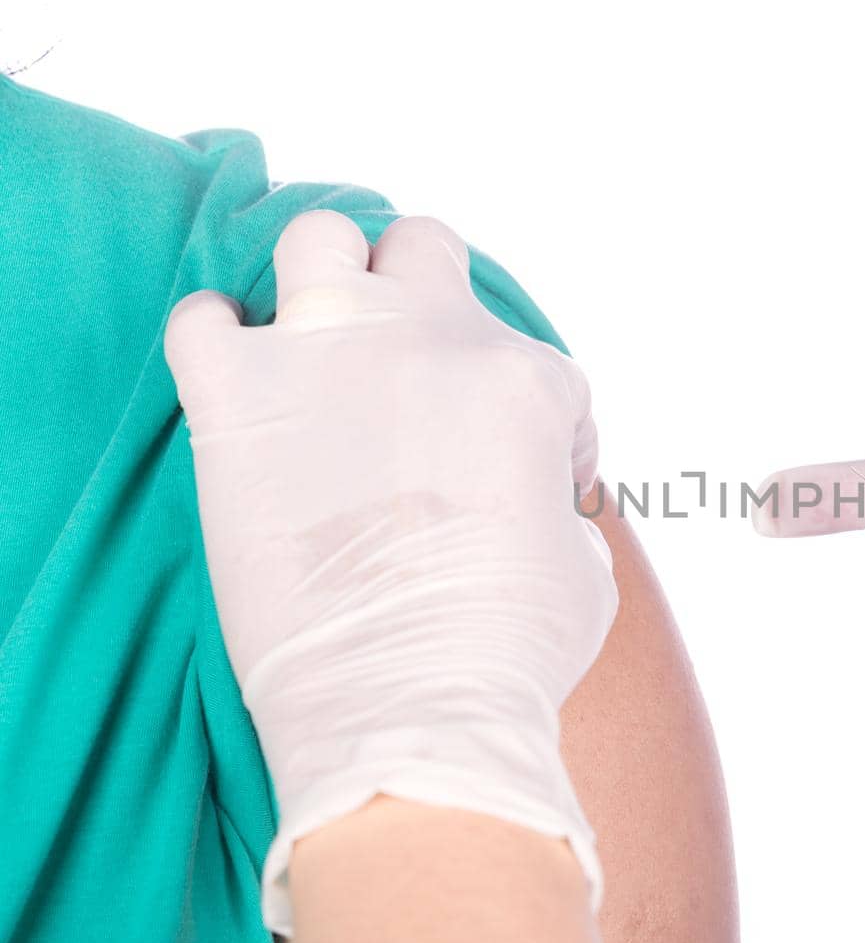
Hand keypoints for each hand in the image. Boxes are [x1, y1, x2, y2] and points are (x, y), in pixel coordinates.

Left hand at [165, 210, 617, 932]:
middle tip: (403, 371)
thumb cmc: (513, 655)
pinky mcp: (236, 396)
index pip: (534, 365)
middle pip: (423, 245)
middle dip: (416, 295)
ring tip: (314, 351)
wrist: (411, 707)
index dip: (525, 429)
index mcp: (525, 378)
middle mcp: (433, 337)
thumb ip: (557, 504)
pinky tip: (238, 394)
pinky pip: (202, 320)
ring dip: (319, 285)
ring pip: (319, 235)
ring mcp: (328, 353)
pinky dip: (215, 345)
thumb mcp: (585, 569)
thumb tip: (534, 505)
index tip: (508, 483)